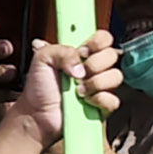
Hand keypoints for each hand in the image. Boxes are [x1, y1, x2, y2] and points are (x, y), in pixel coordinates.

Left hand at [0, 30, 123, 143]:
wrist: (36, 115)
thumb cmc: (39, 89)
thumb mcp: (42, 59)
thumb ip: (62, 50)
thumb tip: (80, 62)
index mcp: (81, 54)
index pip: (103, 38)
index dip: (97, 42)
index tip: (83, 51)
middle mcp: (93, 68)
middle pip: (112, 55)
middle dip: (94, 64)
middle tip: (78, 73)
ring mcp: (99, 87)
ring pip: (116, 77)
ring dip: (96, 83)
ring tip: (79, 90)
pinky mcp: (102, 106)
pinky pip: (113, 100)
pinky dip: (99, 100)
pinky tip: (85, 101)